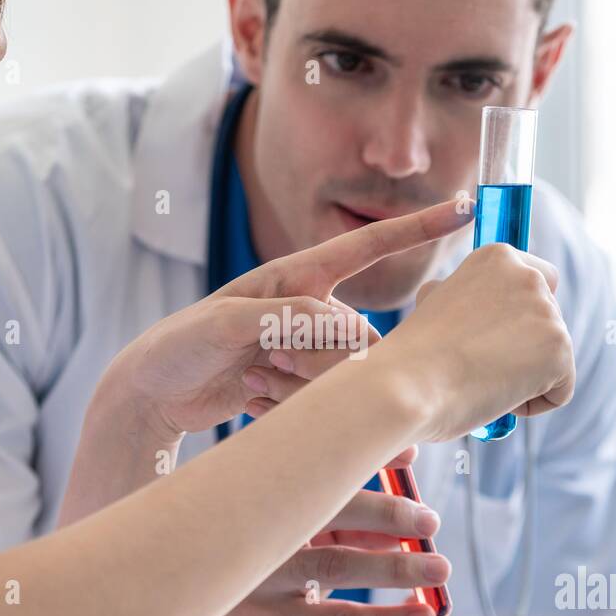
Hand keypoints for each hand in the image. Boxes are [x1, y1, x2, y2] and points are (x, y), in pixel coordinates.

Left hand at [100, 201, 469, 439]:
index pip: (369, 247)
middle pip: (362, 338)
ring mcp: (309, 352)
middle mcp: (311, 312)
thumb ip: (292, 321)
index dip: (418, 227)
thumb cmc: (181, 344)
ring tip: (249, 380)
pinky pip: (323, 406)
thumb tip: (357, 337)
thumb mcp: (229, 323)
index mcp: (299, 277)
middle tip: (266, 363)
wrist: (150, 394)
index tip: (465, 208)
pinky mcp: (301, 390)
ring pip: (344, 379)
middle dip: (322, 360)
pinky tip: (247, 398)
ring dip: (298, 388)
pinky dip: (285, 407)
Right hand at [188, 465, 450, 615]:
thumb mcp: (295, 553)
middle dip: (387, 512)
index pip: (319, 470)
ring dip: (395, 566)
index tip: (412, 452)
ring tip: (440, 569)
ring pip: (336, 565)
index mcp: (267, 502)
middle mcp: (259, 530)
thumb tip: (406, 521)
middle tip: (431, 520)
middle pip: (330, 510)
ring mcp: (258, 577)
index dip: (366, 456)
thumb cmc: (262, 589)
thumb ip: (344, 533)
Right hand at [371, 243, 575, 442]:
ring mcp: (548, 313)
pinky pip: (560, 391)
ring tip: (479, 379)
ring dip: (523, 377)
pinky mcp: (560, 350)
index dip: (518, 318)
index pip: (540, 281)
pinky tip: (495, 396)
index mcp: (497, 257)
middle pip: (549, 322)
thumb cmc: (413, 354)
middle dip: (523, 348)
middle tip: (476, 364)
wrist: (406, 384)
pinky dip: (531, 404)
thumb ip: (470, 296)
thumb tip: (478, 309)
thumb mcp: (436, 304)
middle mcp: (528, 276)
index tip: (487, 337)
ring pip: (552, 358)